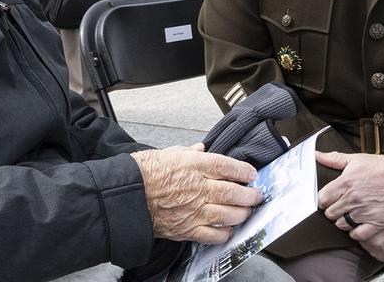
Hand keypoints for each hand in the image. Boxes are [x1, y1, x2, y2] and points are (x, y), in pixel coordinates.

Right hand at [131, 143, 261, 244]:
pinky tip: (229, 231)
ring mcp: (194, 210)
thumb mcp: (167, 152)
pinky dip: (225, 234)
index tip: (252, 174)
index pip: (227, 166)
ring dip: (242, 214)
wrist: (126, 194)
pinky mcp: (187, 228)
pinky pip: (213, 234)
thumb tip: (201, 149)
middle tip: (256, 195)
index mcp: (194, 165)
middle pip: (234, 192)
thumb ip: (189, 152)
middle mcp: (198, 187)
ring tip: (247, 211)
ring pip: (229, 214)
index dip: (243, 171)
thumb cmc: (143, 172)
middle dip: (249, 194)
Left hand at [316, 151, 383, 240]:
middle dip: (332, 210)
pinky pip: (359, 235)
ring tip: (347, 216)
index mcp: (345, 182)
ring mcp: (365, 212)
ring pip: (341, 224)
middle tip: (338, 208)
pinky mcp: (377, 222)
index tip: (327, 200)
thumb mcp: (356, 158)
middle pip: (330, 213)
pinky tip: (357, 227)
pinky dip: (355, 233)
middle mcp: (353, 198)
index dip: (323, 200)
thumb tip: (316, 155)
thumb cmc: (382, 166)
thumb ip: (334, 158)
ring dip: (342, 221)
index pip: (322, 199)